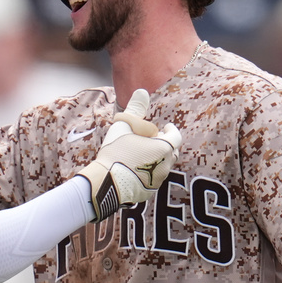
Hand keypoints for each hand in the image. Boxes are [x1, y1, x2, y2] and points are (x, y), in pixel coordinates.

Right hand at [78, 89, 180, 221]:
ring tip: (145, 154)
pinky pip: (154, 179)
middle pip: (172, 151)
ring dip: (158, 158)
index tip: (165, 127)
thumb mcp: (124, 126)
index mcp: (164, 147)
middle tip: (155, 140)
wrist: (105, 182)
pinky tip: (137, 169)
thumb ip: (136, 108)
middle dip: (166, 144)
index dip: (170, 130)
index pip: (175, 135)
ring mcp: (158, 180)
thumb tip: (142, 91)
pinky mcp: (150, 191)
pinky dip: (150, 172)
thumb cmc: (115, 151)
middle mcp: (166, 164)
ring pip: (164, 166)